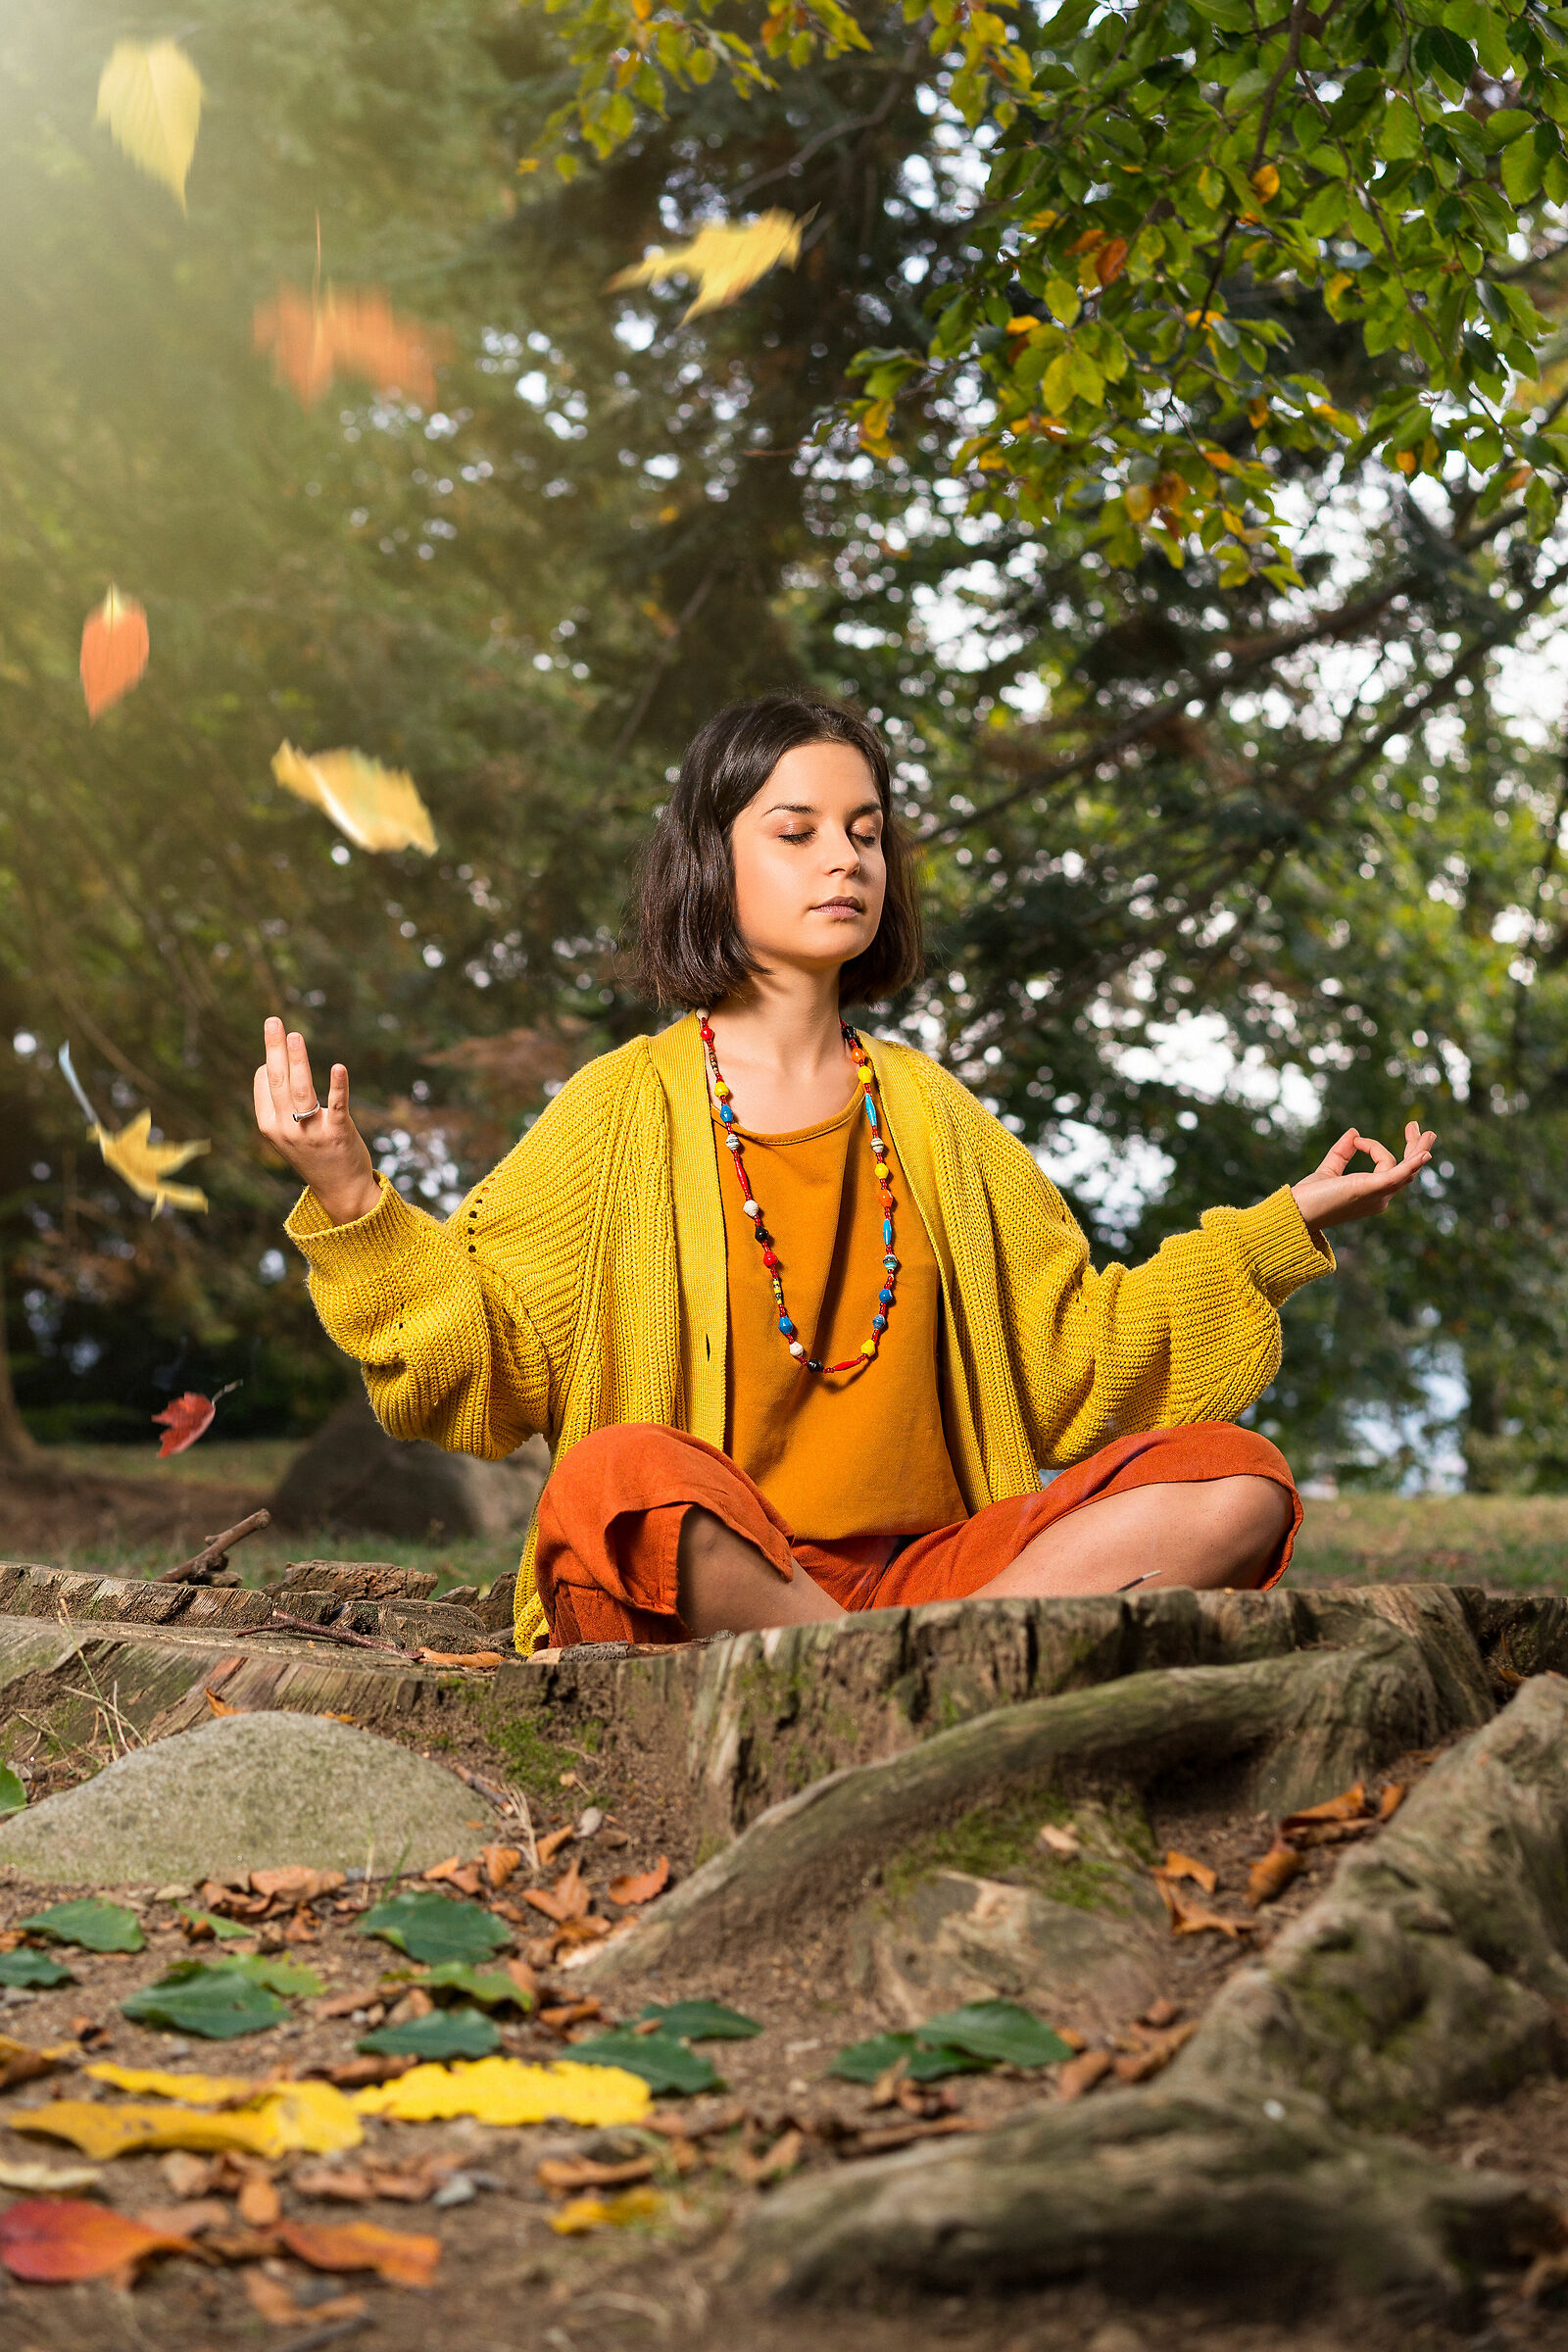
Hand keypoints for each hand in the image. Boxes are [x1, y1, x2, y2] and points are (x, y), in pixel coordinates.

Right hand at [253, 1016, 380, 1225]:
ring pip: (301, 1090)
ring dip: (297, 1060)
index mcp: (269, 1126)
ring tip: (295, 1035)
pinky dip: (338, 1086)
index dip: (271, 1063)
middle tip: (273, 1021)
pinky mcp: (338, 1133)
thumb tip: (271, 1065)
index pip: (264, 1083)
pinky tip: (339, 1067)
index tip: (278, 1051)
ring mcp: (311, 1132)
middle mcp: (285, 1129)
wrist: (340, 1190)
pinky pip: (336, 1106)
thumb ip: (278, 1105)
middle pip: (277, 1081)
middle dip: (274, 1048)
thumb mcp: (286, 1134)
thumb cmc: (313, 1154)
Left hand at [1290, 1121, 1435, 1244]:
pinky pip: (1396, 1176)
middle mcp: (1379, 1197)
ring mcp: (1377, 1195)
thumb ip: (1340, 1153)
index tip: (1356, 1139)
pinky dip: (1410, 1165)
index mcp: (1371, 1193)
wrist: (1296, 1212)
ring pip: (1407, 1172)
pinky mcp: (1370, 1189)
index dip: (1376, 1148)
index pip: (1387, 1167)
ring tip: (1426, 1132)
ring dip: (1417, 1151)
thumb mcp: (1327, 1170)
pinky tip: (1423, 1155)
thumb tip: (1353, 1132)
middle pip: (1407, 1171)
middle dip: (1415, 1148)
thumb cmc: (1310, 1198)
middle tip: (1416, 1126)